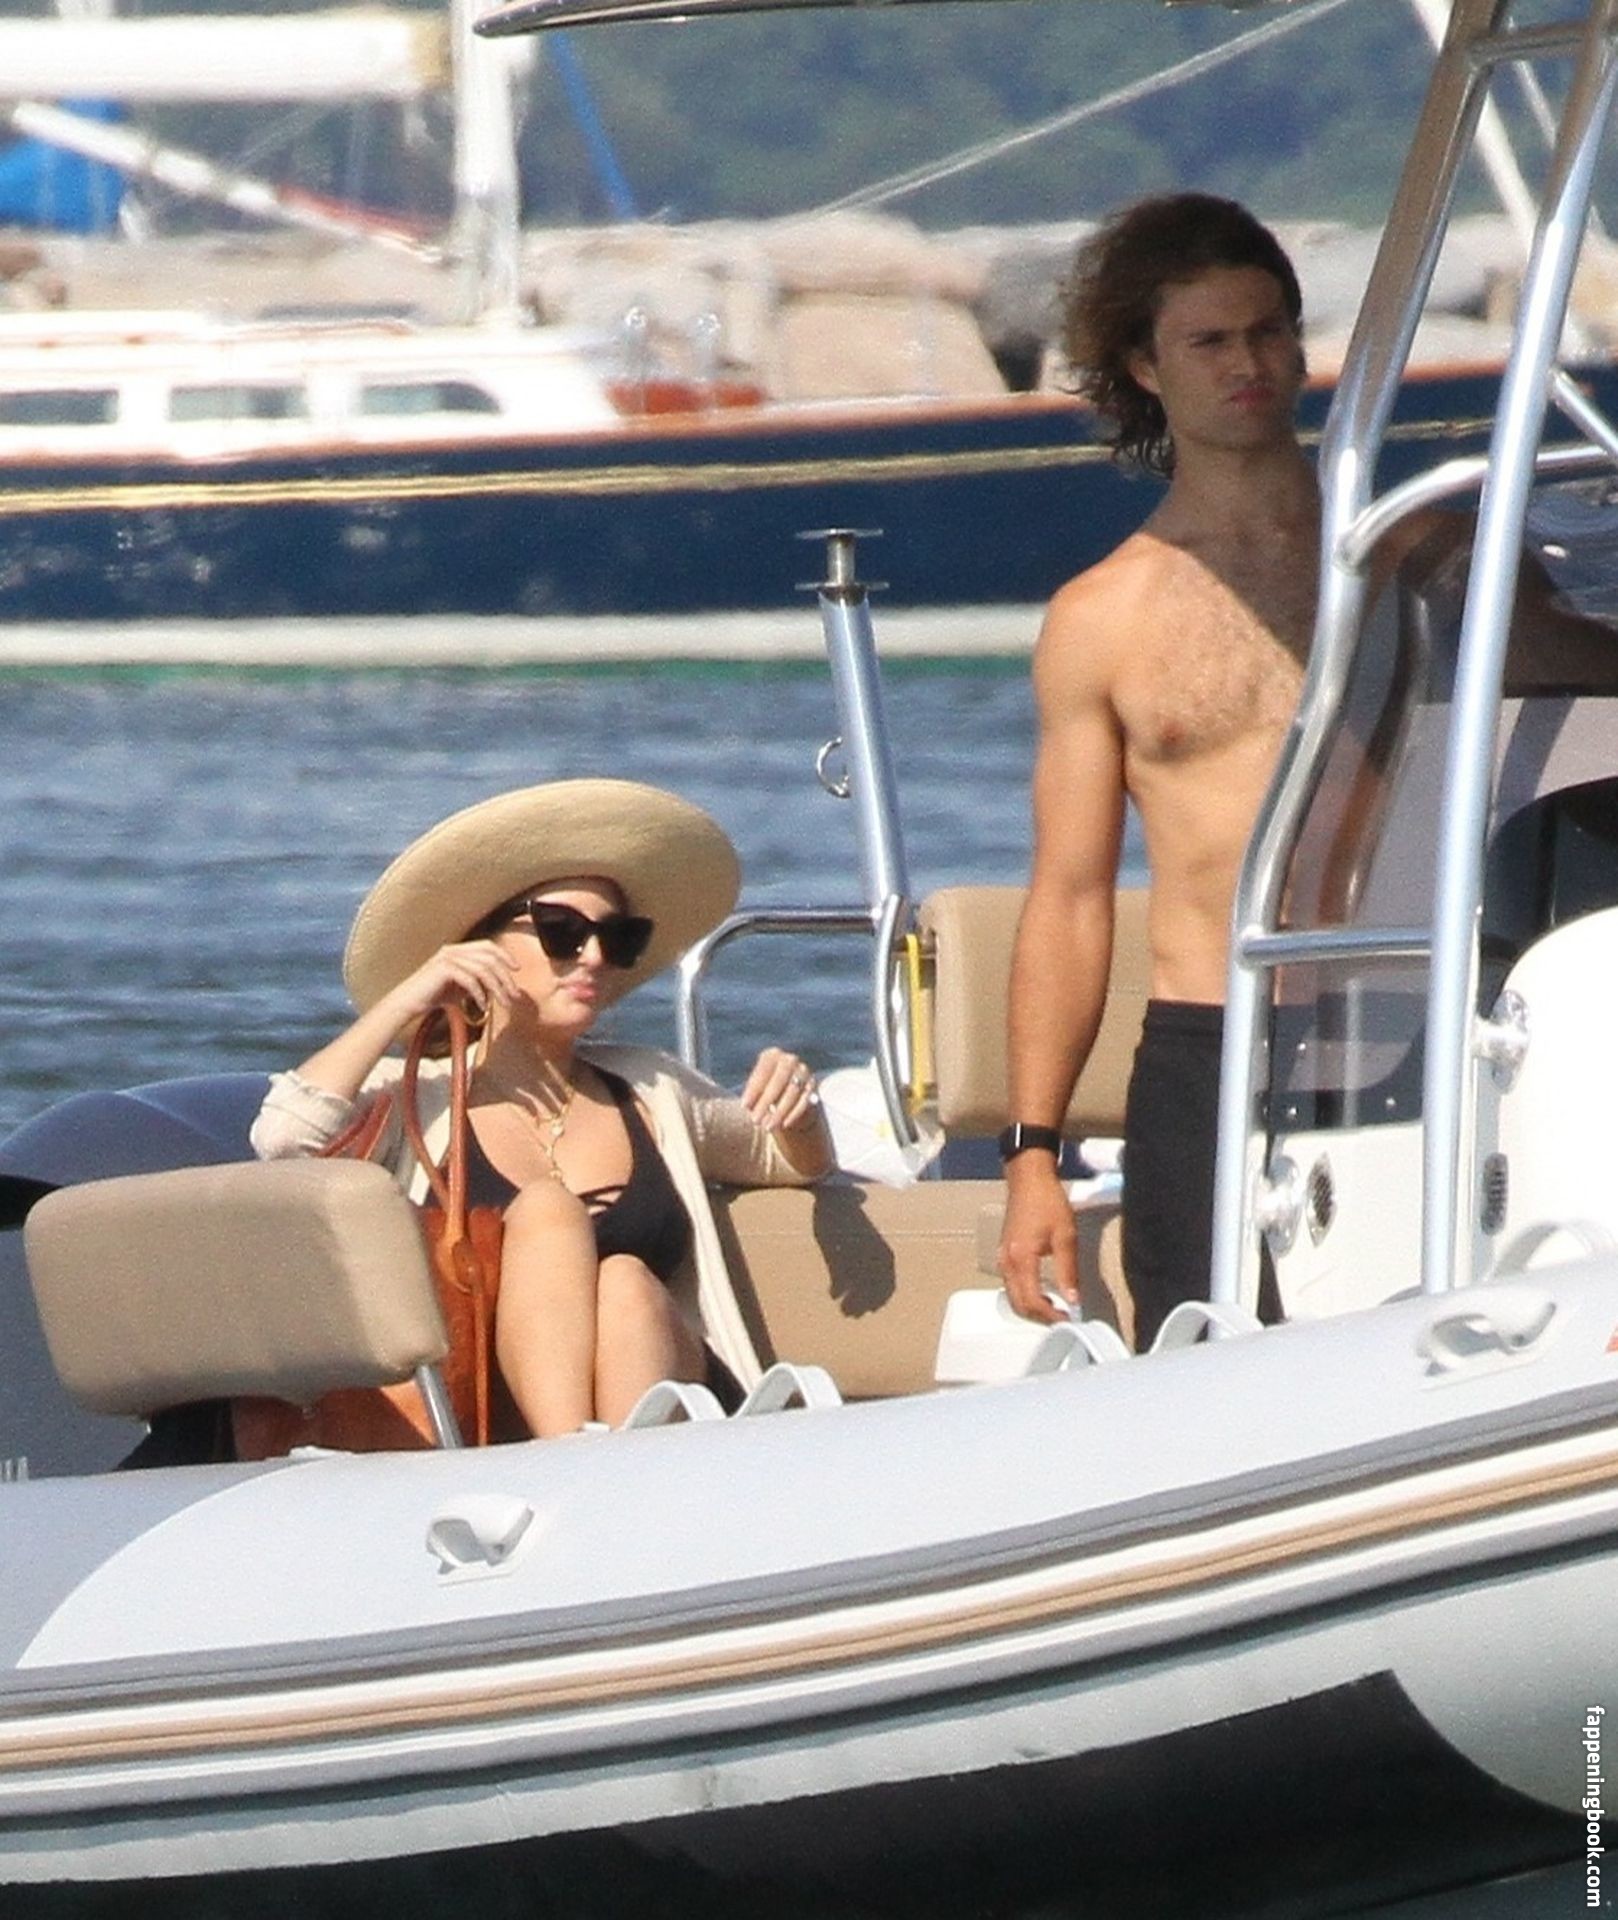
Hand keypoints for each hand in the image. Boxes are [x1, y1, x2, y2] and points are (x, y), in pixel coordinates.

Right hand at [377, 940, 518, 1035]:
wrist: (408, 1002)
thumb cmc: (433, 995)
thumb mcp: (459, 986)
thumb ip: (477, 982)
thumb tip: (499, 986)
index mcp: (457, 950)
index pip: (487, 946)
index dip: (504, 955)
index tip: (517, 969)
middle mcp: (453, 950)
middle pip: (489, 957)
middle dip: (505, 976)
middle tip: (514, 994)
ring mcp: (447, 958)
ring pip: (483, 969)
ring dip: (497, 988)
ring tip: (503, 1003)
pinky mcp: (443, 969)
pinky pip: (470, 979)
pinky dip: (480, 993)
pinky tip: (483, 1005)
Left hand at [741, 1047, 820, 1136]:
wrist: (788, 1091)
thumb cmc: (765, 1089)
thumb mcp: (757, 1089)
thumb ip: (754, 1096)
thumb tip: (750, 1107)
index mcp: (772, 1055)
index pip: (762, 1071)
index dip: (753, 1090)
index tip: (744, 1107)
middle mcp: (789, 1060)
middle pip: (778, 1081)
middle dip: (766, 1103)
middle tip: (755, 1120)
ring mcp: (803, 1072)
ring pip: (792, 1093)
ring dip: (779, 1112)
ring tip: (767, 1127)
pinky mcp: (812, 1086)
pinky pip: (804, 1101)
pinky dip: (793, 1114)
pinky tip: (784, 1125)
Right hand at [997, 1158, 1078, 1323]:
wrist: (1028, 1178)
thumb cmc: (1048, 1202)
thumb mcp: (1065, 1236)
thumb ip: (1068, 1271)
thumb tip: (1074, 1300)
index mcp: (1022, 1258)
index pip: (1032, 1301)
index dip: (1051, 1315)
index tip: (1070, 1319)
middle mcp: (1007, 1262)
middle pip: (1018, 1305)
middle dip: (1040, 1317)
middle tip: (1063, 1319)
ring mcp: (1002, 1258)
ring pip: (1012, 1297)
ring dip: (1032, 1308)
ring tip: (1056, 1308)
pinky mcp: (1004, 1254)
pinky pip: (1011, 1285)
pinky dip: (1025, 1296)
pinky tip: (1043, 1293)